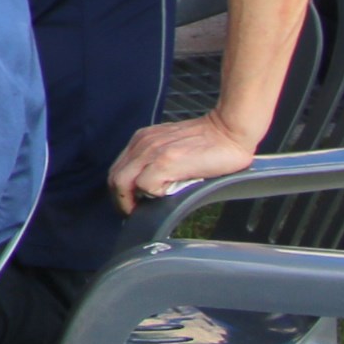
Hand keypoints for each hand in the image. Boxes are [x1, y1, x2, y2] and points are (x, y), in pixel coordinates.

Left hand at [108, 109, 260, 211]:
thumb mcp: (171, 147)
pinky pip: (145, 185)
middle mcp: (143, 143)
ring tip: (143, 210)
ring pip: (122, 182)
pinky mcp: (166, 161)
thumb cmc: (208, 143)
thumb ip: (156, 160)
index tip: (130, 203)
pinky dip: (152, 195)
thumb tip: (147, 187)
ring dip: (130, 201)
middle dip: (120, 200)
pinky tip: (167, 194)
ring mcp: (153, 151)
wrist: (229, 131)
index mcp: (142, 140)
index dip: (120, 190)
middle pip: (115, 177)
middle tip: (133, 213)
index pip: (118, 169)